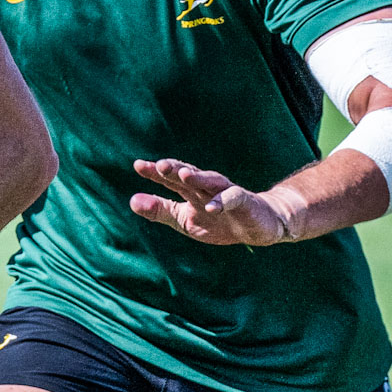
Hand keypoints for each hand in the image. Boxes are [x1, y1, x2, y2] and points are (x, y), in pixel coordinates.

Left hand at [128, 158, 295, 245]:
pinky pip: (233, 199)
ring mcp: (227, 193)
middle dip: (176, 169)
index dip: (155, 172)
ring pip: (211, 182)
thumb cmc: (218, 221)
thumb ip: (159, 210)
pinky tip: (211, 207)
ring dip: (199, 177)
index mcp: (191, 190)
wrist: (259, 226)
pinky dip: (222, 202)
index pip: (170, 179)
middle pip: (190, 175)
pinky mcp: (245, 203)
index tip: (138, 165)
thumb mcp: (183, 219)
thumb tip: (131, 201)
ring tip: (184, 175)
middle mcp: (207, 187)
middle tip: (160, 165)